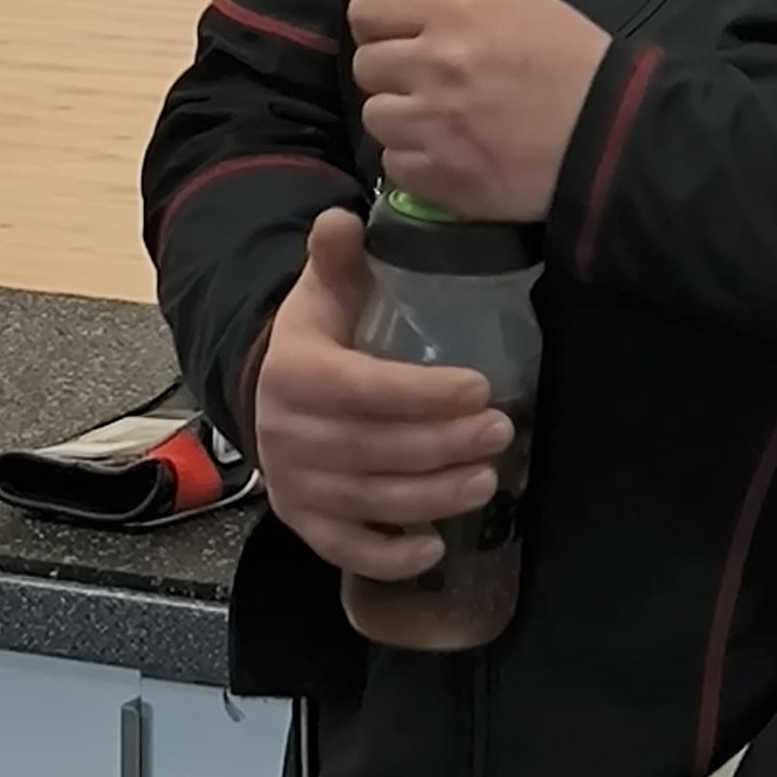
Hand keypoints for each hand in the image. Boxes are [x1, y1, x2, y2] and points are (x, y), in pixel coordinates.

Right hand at [253, 209, 513, 582]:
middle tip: (503, 431)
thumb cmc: (320, 337)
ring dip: (432, 497)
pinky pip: (343, 551)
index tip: (479, 388)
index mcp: (293, 373)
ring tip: (488, 479)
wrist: (273, 391)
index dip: (421, 394)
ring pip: (367, 502)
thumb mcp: (327, 290)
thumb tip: (343, 216)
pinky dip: (387, 559)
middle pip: (371, 450)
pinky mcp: (304, 524)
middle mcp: (284, 435)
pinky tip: (434, 550)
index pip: (360, 389)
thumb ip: (337, 256)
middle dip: (443, 446)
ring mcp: (293, 485)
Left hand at [348, 0, 610, 224]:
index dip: (381, 19)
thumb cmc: (561, 53)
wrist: (608, 133)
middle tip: (438, 78)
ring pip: (375, 116)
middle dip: (395, 68)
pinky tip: (454, 150)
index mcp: (455, 9)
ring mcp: (434, 124)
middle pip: (366, 63)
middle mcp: (437, 63)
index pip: (365, 6)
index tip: (409, 33)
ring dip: (404, 116)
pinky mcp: (439, 177)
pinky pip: (393, 164)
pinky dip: (418, 159)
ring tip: (447, 118)